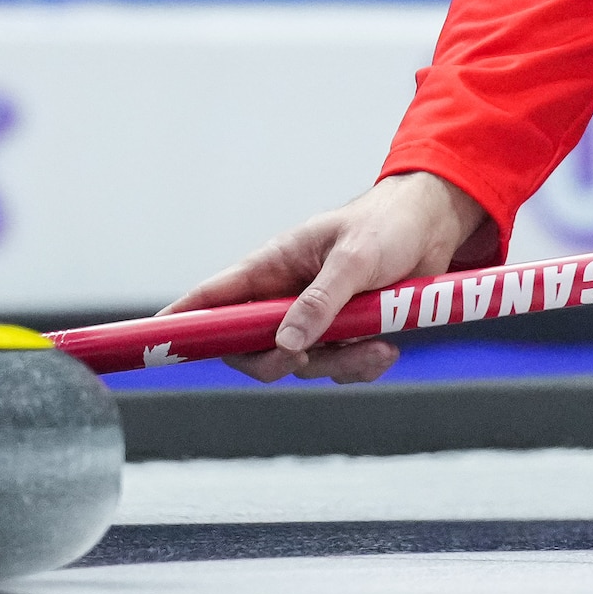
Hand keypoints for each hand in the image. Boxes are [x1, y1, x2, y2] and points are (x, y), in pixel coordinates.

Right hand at [162, 172, 491, 383]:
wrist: (434, 227)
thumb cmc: (387, 226)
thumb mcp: (354, 259)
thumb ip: (320, 300)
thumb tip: (285, 342)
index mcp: (273, 265)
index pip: (214, 296)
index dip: (183, 320)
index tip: (158, 342)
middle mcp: (285, 294)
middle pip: (251, 347)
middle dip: (276, 362)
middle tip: (303, 358)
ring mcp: (314, 317)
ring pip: (301, 363)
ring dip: (338, 364)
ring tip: (378, 344)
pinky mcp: (344, 333)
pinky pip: (339, 367)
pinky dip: (363, 365)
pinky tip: (389, 347)